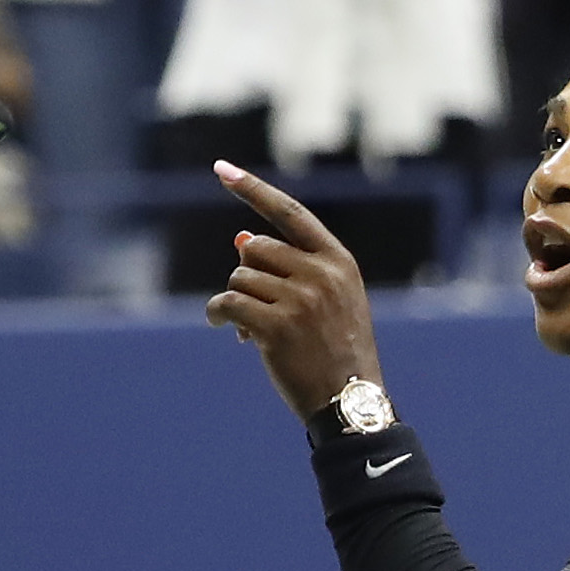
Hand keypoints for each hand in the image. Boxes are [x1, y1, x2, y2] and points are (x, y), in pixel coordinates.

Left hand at [202, 163, 383, 417]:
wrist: (350, 402)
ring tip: (249, 328)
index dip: (253, 189)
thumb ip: (290, 267)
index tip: (221, 168)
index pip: (289, 213)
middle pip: (254, 248)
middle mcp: (321, 273)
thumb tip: (240, 237)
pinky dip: (219, 313)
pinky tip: (226, 329)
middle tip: (256, 305)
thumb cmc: (335, 350)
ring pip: (239, 277)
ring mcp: (300, 300)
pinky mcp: (276, 327)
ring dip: (235, 300)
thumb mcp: (326, 301)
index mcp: (338, 261)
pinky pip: (228, 303)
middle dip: (248, 274)